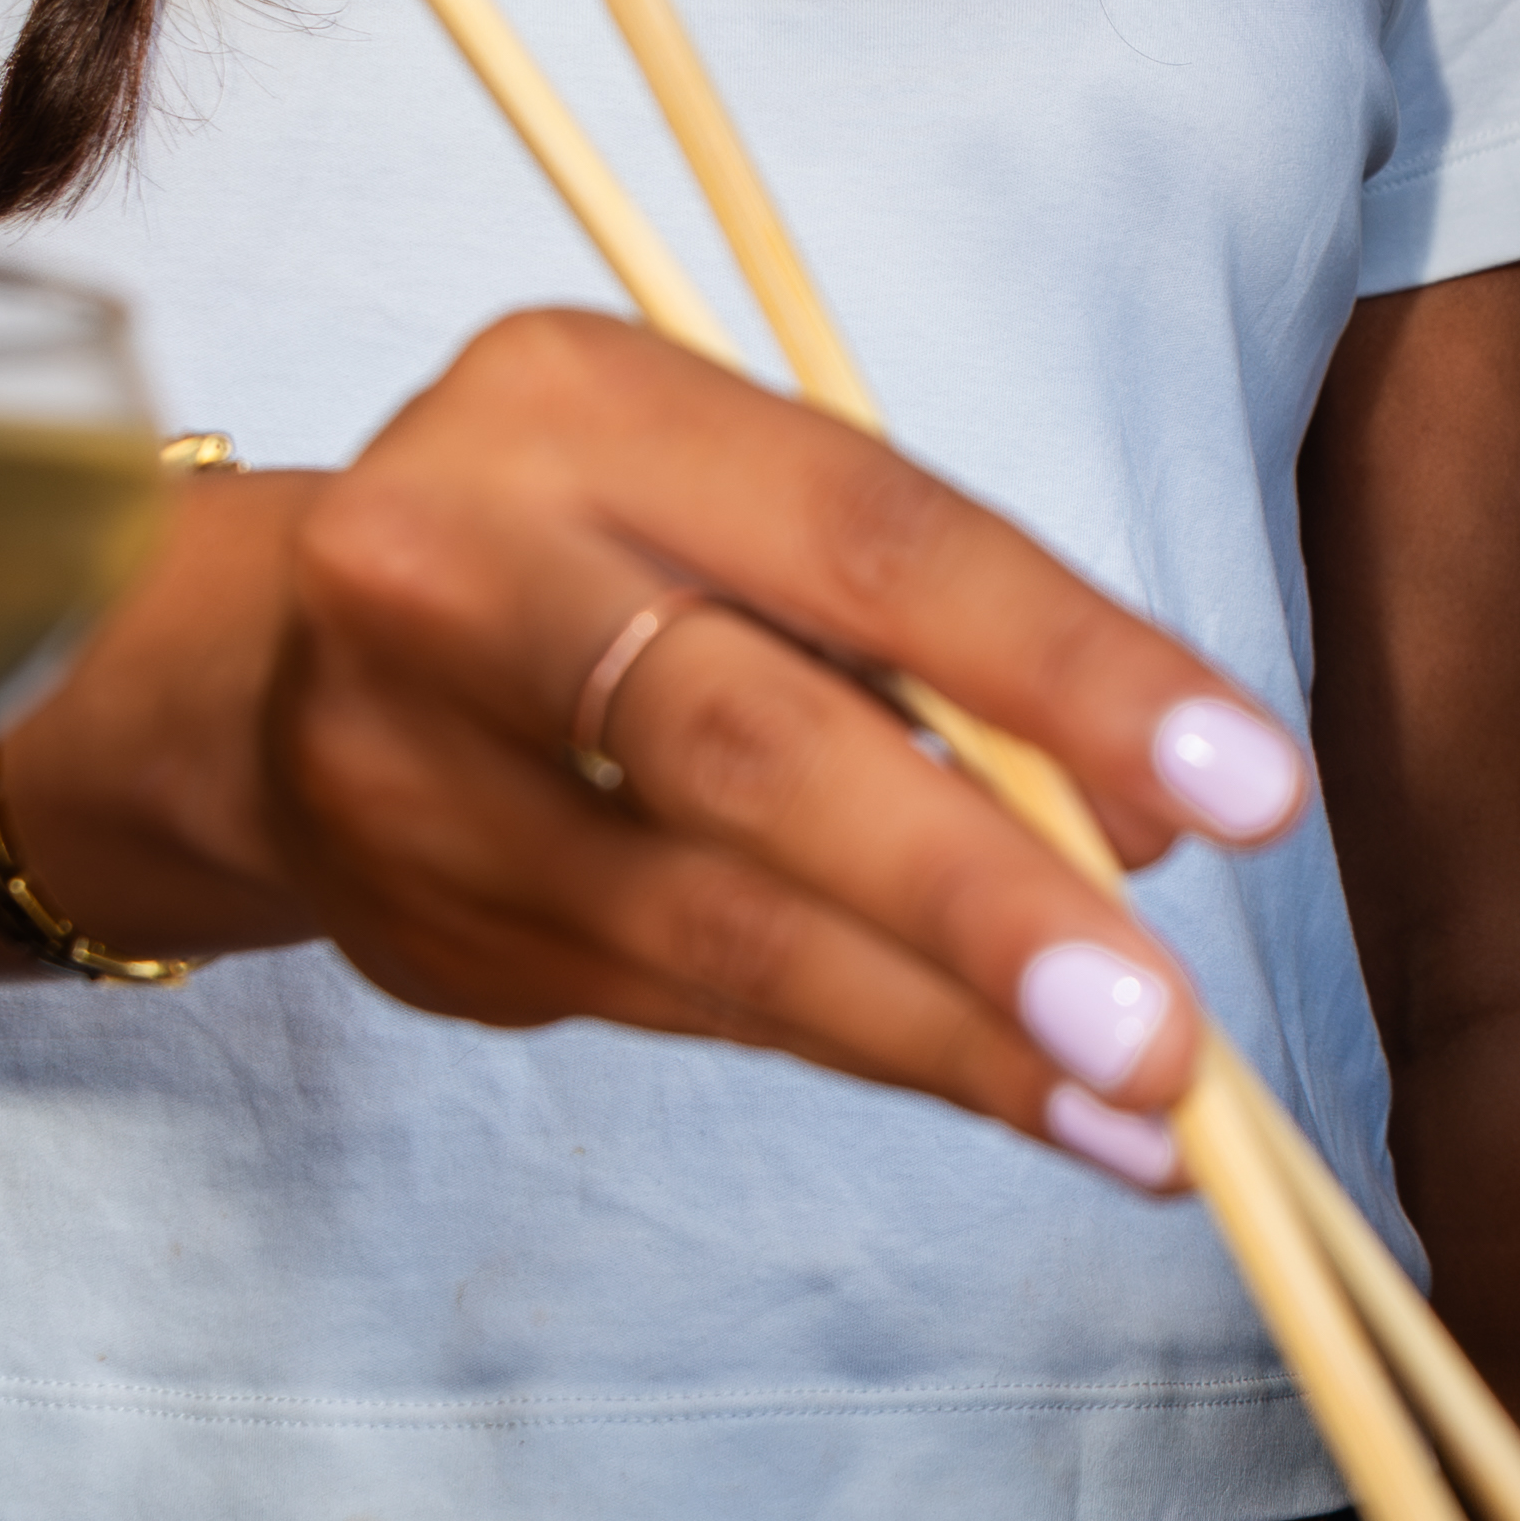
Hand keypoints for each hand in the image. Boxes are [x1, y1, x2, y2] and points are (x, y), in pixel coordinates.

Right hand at [0, 314, 1307, 1190]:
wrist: (267, 666)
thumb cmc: (593, 551)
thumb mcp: (740, 500)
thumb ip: (933, 632)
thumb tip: (1153, 823)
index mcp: (580, 406)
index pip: (864, 534)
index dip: (1067, 665)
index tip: (1252, 791)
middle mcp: (464, 569)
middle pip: (751, 747)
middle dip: (980, 900)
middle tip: (1162, 1031)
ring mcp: (415, 766)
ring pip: (721, 924)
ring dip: (955, 1035)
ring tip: (1146, 1115)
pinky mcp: (426, 928)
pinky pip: (692, 1005)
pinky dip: (877, 1053)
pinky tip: (1029, 1105)